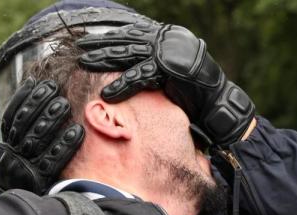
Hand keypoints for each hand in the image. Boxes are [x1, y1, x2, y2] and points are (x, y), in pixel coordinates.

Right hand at [0, 78, 84, 194]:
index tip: (39, 83)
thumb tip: (37, 97)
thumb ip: (24, 134)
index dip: (24, 99)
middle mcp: (10, 156)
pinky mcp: (38, 182)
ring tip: (65, 104)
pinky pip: (52, 161)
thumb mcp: (17, 157)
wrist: (19, 213)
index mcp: (5, 147)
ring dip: (52, 120)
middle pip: (24, 125)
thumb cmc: (24, 177)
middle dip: (40, 105)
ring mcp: (23, 169)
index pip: (11, 117)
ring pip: (36, 140)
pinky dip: (65, 145)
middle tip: (56, 90)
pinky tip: (78, 131)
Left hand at [77, 21, 254, 146]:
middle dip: (101, 43)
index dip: (112, 33)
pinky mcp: (167, 69)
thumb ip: (152, 59)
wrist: (216, 100)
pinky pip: (139, 77)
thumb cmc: (192, 88)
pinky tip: (107, 93)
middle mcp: (165, 39)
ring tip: (84, 63)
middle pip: (126, 40)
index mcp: (165, 35)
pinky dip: (122, 85)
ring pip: (128, 54)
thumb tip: (130, 58)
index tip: (92, 36)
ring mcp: (166, 53)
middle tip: (80, 45)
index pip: (133, 31)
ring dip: (104, 58)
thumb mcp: (169, 67)